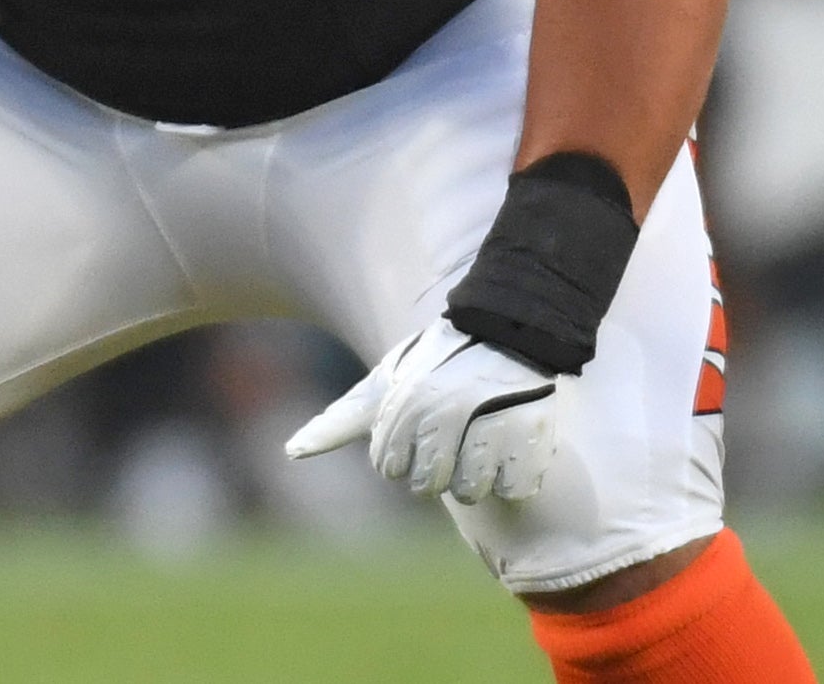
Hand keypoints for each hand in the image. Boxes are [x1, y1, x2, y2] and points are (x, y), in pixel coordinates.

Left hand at [285, 320, 559, 503]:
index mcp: (405, 400)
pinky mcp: (533, 435)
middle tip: (452, 434)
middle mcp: (445, 409)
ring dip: (475, 475)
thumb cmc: (433, 368)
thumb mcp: (383, 387)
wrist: (505, 331)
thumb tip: (290, 452)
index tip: (417, 428)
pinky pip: (514, 489)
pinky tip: (510, 444)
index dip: (401, 455)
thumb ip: (338, 421)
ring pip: (471, 492)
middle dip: (437, 468)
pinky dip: (513, 476)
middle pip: (428, 486)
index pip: (389, 468)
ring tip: (483, 437)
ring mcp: (490, 421)